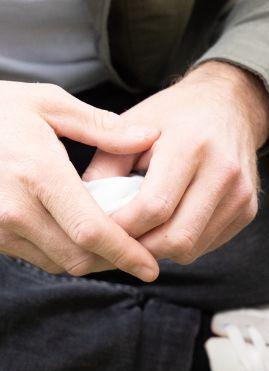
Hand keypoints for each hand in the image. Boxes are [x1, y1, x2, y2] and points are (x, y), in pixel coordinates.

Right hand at [0, 81, 160, 279]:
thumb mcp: (48, 104)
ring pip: (56, 262)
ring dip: (90, 260)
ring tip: (119, 244)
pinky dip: (64, 253)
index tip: (152, 266)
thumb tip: (148, 136)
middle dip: (114, 261)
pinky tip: (84, 236)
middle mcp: (14, 208)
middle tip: (144, 254)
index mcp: (37, 173)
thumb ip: (102, 127)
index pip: (91, 231)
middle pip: (77, 257)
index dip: (126, 253)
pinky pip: (35, 256)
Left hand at [82, 62, 268, 264]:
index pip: (153, 208)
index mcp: (192, 145)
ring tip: (139, 229)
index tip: (96, 228)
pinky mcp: (249, 209)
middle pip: (176, 238)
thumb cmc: (173, 117)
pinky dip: (181, 243)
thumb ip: (104, 170)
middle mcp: (224, 171)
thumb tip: (82, 215)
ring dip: (158, 249)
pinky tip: (168, 222)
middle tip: (114, 240)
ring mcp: (241, 192)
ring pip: (191, 249)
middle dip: (138, 248)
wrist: (230, 106)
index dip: (119, 228)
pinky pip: (207, 246)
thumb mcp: (130, 128)